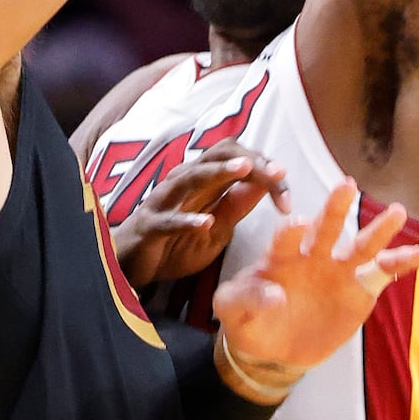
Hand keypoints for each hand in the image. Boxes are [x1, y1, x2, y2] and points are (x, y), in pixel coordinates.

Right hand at [110, 140, 290, 286]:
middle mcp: (185, 181)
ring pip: (192, 176)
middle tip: (277, 173)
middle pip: (219, 154)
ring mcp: (165, 201)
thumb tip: (267, 184)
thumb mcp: (217, 228)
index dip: (265, 167)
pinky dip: (187, 220)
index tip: (286, 185)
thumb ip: (238, 206)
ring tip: (245, 170)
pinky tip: (206, 222)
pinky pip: (168, 219)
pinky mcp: (149, 225)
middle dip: (251, 161)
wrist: (132, 265)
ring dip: (220, 172)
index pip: (239, 158)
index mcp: (205, 181)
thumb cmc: (175, 243)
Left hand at [213, 179, 418, 377]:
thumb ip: (244, 299)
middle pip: (327, 227)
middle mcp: (314, 255)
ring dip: (379, 230)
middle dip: (336, 207)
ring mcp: (339, 271)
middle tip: (346, 185)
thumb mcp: (231, 311)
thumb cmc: (248, 321)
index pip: (286, 238)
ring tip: (397, 212)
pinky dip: (400, 263)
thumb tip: (275, 296)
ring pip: (361, 245)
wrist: (273, 349)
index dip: (292, 230)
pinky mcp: (359, 291)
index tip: (299, 223)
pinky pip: (382, 274)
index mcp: (281, 256)